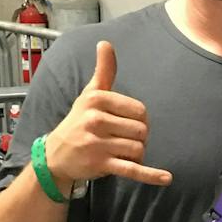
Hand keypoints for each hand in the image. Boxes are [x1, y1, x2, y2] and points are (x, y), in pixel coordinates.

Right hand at [43, 41, 172, 189]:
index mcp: (97, 100)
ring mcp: (97, 144)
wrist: (55, 154)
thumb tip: (106, 43)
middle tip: (122, 139)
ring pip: (139, 149)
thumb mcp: (90, 94)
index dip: (139, 119)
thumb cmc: (78, 121)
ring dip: (136, 154)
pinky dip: (150, 175)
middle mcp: (95, 120)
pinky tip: (166, 178)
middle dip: (139, 138)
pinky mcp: (100, 164)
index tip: (126, 123)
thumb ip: (104, 70)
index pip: (140, 110)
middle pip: (142, 130)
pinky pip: (131, 169)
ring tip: (119, 152)